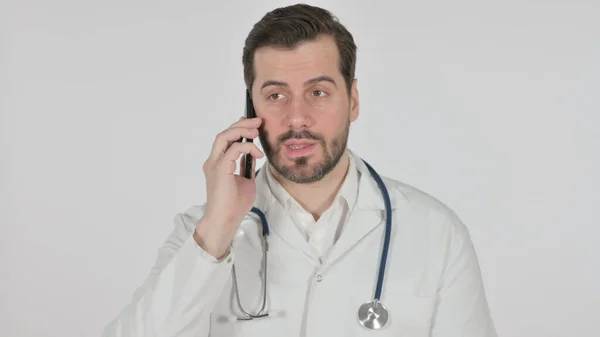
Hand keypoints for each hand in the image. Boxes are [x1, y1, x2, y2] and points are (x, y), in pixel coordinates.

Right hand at [194, 117, 264, 257]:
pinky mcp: (220, 169)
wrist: (226, 221)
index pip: (225, 140)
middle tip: (257, 122)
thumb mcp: (246, 181)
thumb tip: (253, 156)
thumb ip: (246, 167)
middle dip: (241, 125)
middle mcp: (213, 162)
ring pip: (224, 137)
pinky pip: (233, 150)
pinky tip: (258, 154)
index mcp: (217, 164)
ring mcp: (214, 165)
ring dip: (242, 131)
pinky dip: (247, 147)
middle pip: (224, 134)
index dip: (238, 129)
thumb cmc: (234, 206)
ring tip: (256, 131)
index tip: (252, 124)